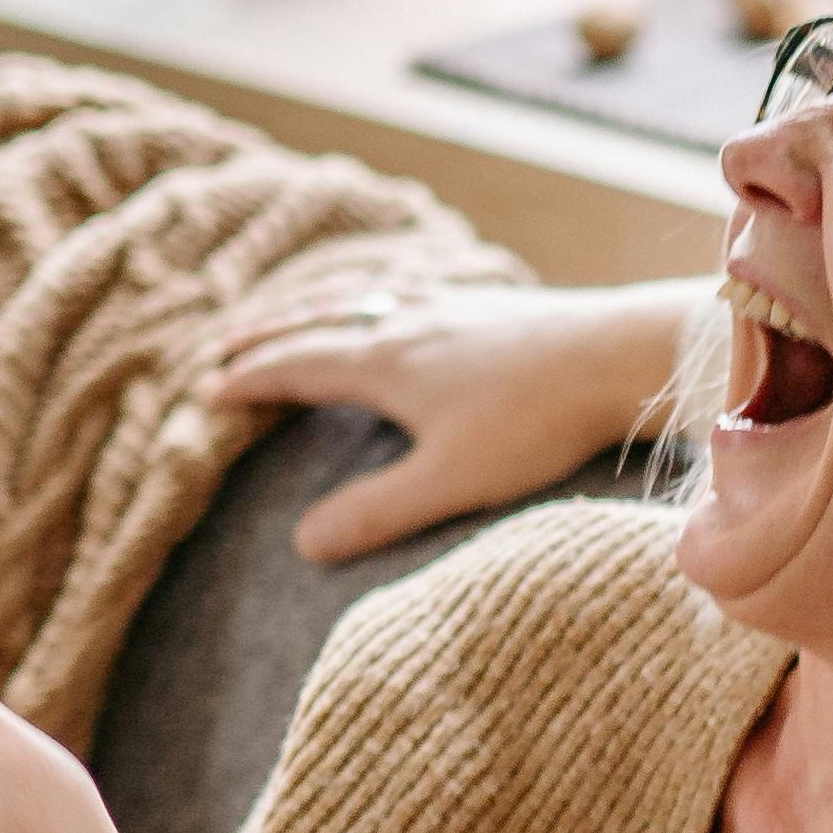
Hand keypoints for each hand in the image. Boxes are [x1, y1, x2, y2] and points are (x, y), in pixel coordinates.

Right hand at [207, 278, 698, 563]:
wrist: (621, 355)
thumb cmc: (537, 422)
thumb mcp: (449, 480)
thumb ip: (376, 512)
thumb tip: (302, 543)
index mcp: (385, 360)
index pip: (299, 363)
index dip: (252, 377)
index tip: (211, 389)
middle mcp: (409, 319)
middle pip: (321, 319)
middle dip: (269, 333)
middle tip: (225, 343)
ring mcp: (454, 304)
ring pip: (367, 297)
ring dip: (321, 308)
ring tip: (300, 316)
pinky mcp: (495, 302)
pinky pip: (415, 288)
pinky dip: (382, 293)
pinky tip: (403, 302)